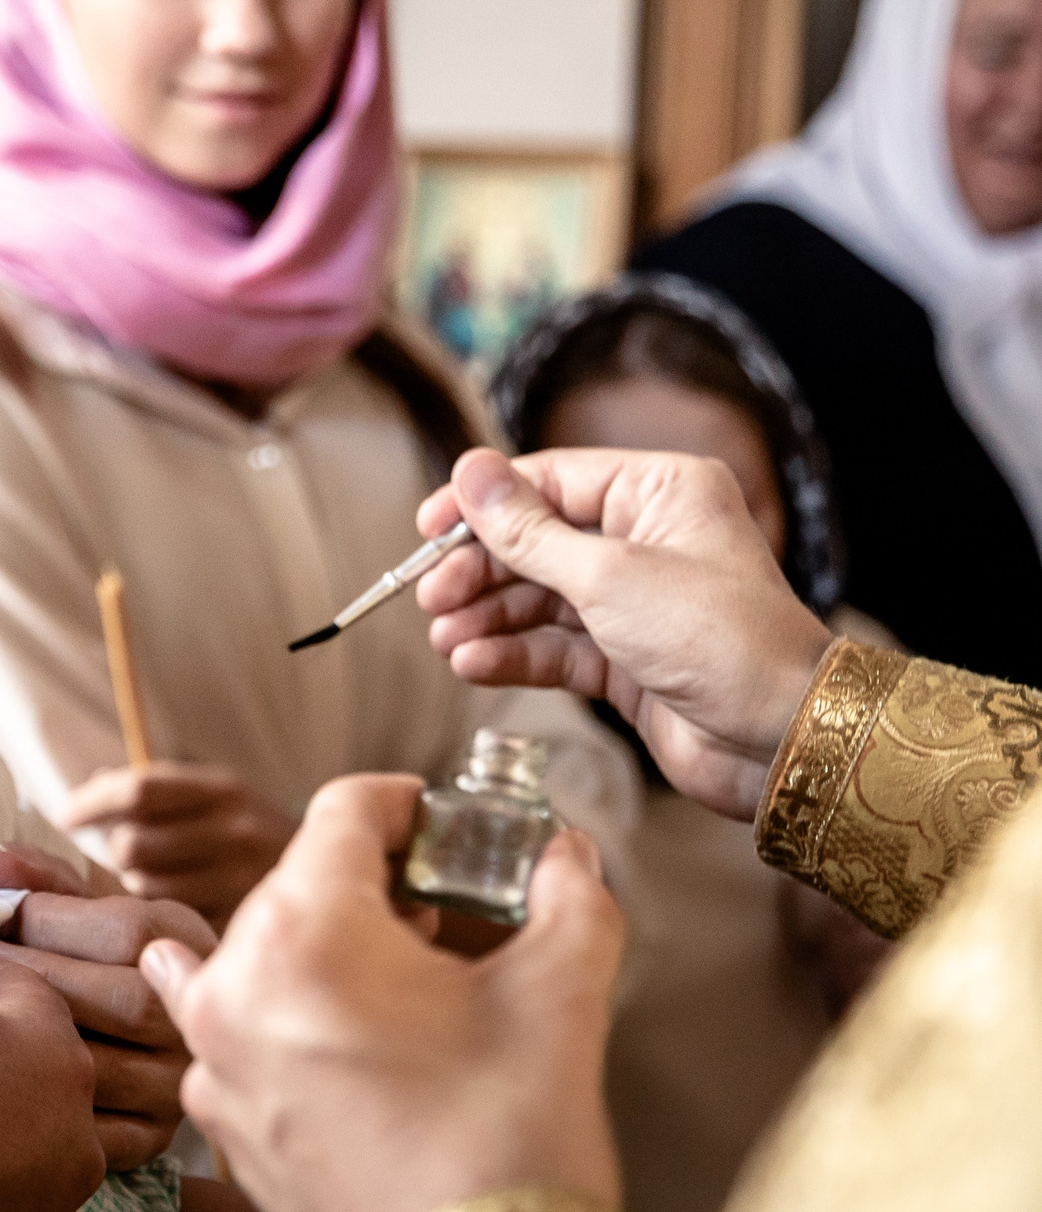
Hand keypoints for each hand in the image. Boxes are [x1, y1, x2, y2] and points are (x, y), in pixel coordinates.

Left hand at [0, 842, 207, 1169]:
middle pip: (125, 1002)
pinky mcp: (152, 1137)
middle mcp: (192, 1016)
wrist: (124, 1024)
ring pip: (108, 1069)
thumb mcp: (75, 902)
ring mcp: (176, 1081)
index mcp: (183, 942)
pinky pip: (98, 1131)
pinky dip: (36, 1105)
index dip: (50, 920)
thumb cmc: (88, 948)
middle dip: (34, 979)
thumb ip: (34, 879)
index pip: (128, 931)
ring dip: (28, 1042)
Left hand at [56, 763, 298, 922]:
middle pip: (131, 843)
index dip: (91, 800)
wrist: (350, 877)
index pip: (139, 788)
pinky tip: (175, 909)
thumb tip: (92, 787)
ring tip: (160, 881)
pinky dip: (159, 916)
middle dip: (116, 849)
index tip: (64, 814)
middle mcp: (235, 832)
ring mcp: (241, 883)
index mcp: (225, 789)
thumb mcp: (223, 795)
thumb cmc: (260, 836)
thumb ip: (161, 790)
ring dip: (136, 885)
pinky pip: (170, 923)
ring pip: (143, 888)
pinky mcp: (241, 927)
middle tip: (129, 855)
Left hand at [141, 775, 624, 1211]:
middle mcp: (232, 985)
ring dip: (327, 948)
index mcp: (301, 933)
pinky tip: (350, 1036)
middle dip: (376, 886)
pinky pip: (238, 1031)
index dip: (407, 804)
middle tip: (452, 911)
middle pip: (299, 883)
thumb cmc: (505, 1153)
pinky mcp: (224, 1122)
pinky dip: (286, 1013)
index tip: (446, 821)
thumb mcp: (559, 1001)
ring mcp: (216, 1060)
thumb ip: (569, 900)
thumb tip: (567, 856)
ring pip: (261, 956)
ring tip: (409, 981)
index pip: (343, 811)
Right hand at [415, 447, 834, 819]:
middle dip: (479, 571)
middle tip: (432, 597)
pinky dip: (512, 654)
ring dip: (487, 617)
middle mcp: (647, 539)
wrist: (783, 739)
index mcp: (659, 493)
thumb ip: (529, 531)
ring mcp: (636, 601)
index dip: (483, 505)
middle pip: (536, 541)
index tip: (429, 530)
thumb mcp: (609, 575)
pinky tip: (474, 664)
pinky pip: (555, 646)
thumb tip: (470, 471)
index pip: (549, 481)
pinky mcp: (627, 658)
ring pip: (539, 598)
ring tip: (444, 639)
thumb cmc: (719, 639)